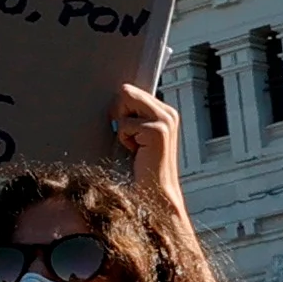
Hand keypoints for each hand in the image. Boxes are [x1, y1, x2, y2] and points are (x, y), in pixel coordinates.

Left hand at [109, 77, 185, 215]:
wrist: (155, 191)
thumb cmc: (140, 165)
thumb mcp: (136, 135)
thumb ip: (131, 115)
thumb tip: (114, 98)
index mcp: (165, 111)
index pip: (130, 91)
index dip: (119, 109)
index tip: (126, 130)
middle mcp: (168, 112)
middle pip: (126, 92)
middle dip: (118, 115)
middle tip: (130, 138)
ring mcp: (165, 120)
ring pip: (124, 103)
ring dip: (122, 128)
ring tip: (136, 146)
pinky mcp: (157, 130)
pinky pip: (123, 124)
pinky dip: (124, 139)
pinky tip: (138, 152)